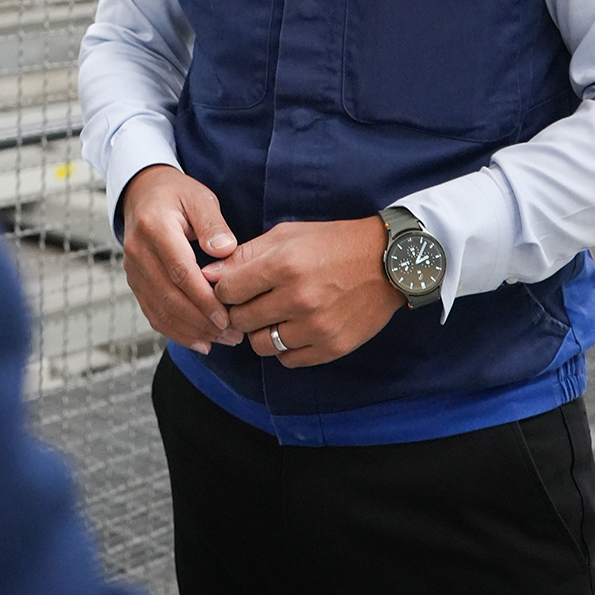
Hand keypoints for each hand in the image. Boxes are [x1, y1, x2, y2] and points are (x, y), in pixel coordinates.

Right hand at [121, 166, 244, 354]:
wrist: (142, 193)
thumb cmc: (175, 194)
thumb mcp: (199, 198)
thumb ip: (213, 224)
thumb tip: (224, 250)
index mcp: (155, 228)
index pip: (180, 271)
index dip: (203, 299)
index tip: (226, 316)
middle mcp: (138, 251)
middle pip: (169, 297)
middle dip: (202, 321)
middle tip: (231, 334)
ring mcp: (132, 269)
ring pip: (160, 310)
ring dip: (191, 331)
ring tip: (221, 340)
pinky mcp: (134, 282)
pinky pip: (152, 313)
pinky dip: (175, 331)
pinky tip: (199, 341)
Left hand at [201, 217, 402, 367]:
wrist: (387, 262)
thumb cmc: (332, 243)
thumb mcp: (287, 235)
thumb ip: (245, 254)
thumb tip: (208, 274)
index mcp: (284, 264)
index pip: (227, 290)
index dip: (223, 289)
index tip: (233, 286)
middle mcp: (298, 298)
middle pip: (240, 320)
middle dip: (239, 311)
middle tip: (252, 301)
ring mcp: (316, 327)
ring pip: (260, 344)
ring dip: (260, 331)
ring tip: (274, 315)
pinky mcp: (331, 347)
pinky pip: (287, 359)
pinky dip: (284, 347)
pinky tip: (294, 327)